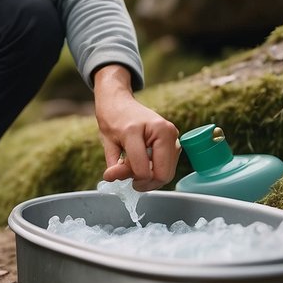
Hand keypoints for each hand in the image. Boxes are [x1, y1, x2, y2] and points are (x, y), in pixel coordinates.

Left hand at [93, 65, 179, 190]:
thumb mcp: (108, 142)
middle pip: (162, 174)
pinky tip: (144, 161)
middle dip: (145, 182)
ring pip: (168, 172)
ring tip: (135, 166)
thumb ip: (114, 164)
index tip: (118, 176)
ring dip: (151, 176)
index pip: (143, 170)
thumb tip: (112, 179)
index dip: (130, 179)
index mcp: (138, 130)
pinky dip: (157, 169)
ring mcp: (172, 134)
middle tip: (129, 177)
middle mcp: (161, 130)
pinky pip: (169, 164)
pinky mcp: (175, 138)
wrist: (120, 101)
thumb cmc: (113, 118)